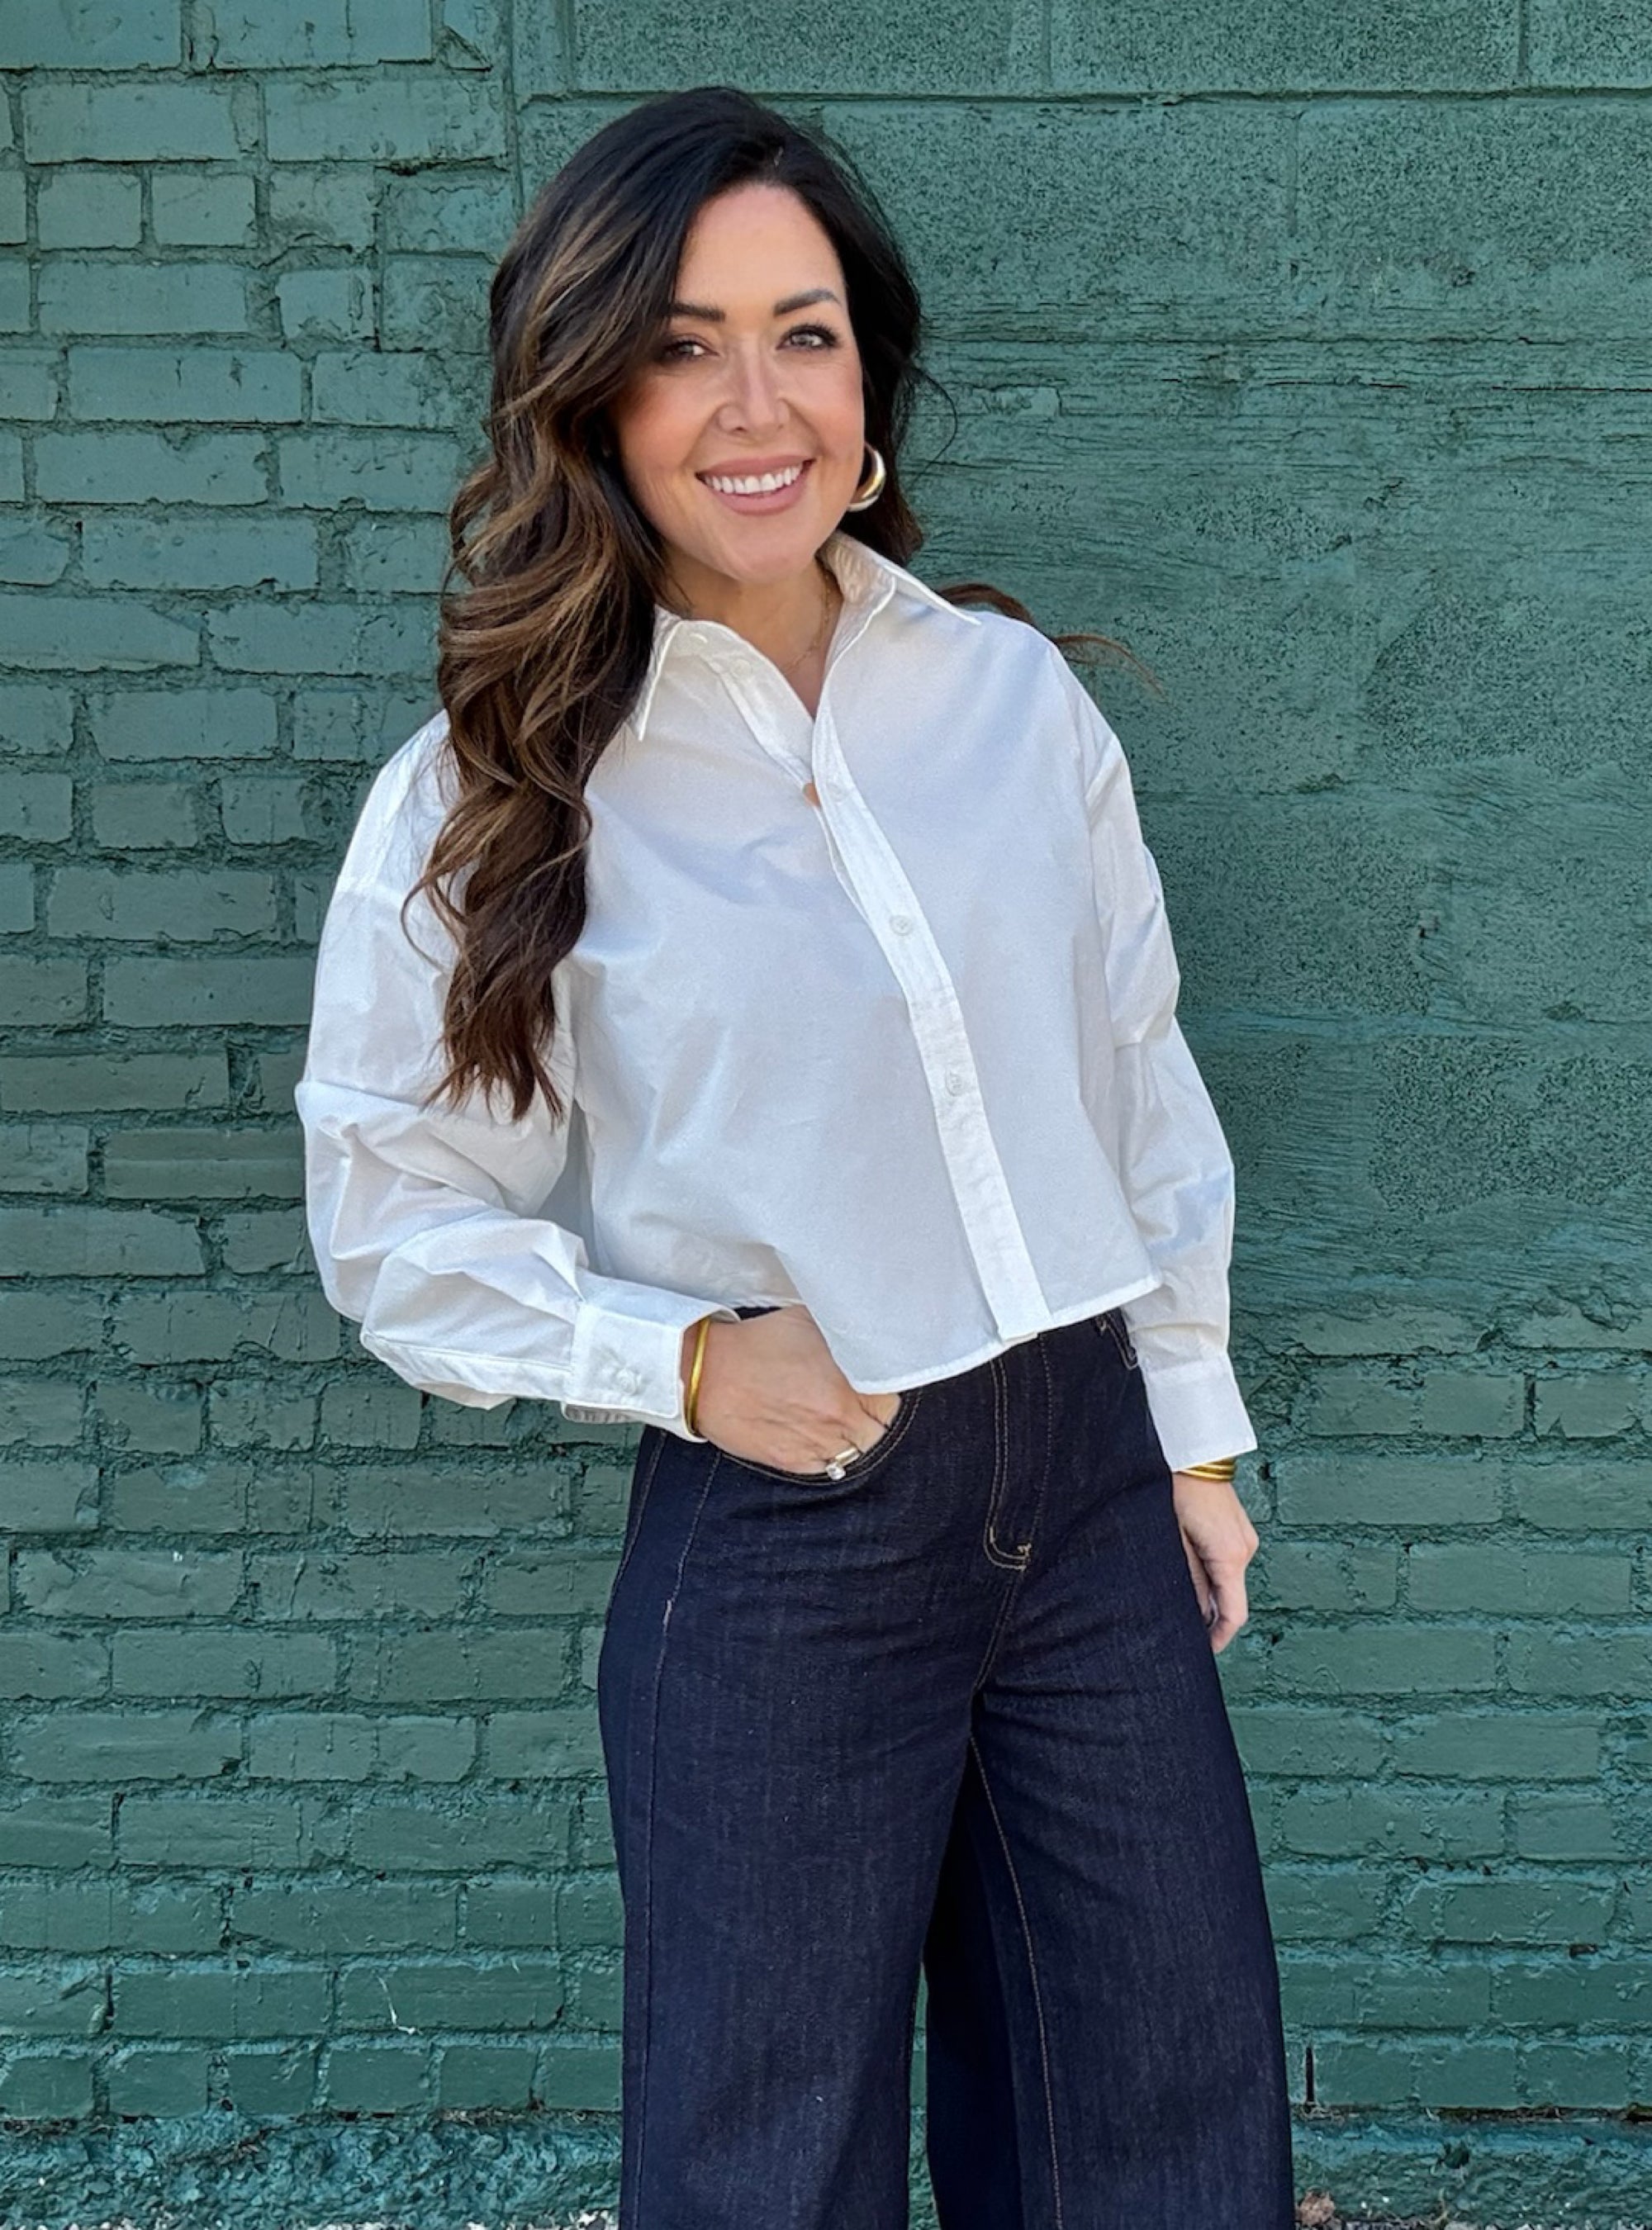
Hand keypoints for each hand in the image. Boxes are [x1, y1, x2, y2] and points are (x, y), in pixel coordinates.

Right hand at [683, 1306, 900, 1475]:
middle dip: (875, 1414)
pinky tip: (821, 1431)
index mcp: (845, 1388)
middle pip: (880, 1430)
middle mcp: (835, 1423)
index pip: (891, 1399)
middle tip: (862, 1398)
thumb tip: (866, 1331)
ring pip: (857, 1452)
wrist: (708, 1375)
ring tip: (841, 1415)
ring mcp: (815, 1447)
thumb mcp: (809, 1322)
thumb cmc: (757, 1343)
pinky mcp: (793, 1462)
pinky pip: (829, 1465)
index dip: (887, 1386)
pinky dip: (832, 1451)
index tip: (879, 1379)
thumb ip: (844, 1332)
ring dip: (856, 1435)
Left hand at [1170, 1472, 1258, 1653]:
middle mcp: (1245, 1549)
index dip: (1219, 1637)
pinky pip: (1227, 1562)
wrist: (1192, 1449)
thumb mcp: (1172, 1538)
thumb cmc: (1176, 1488)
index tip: (1203, 1650)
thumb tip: (1196, 1611)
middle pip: (1231, 1598)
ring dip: (1209, 1594)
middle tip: (1181, 1627)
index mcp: (1231, 1555)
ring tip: (1177, 1599)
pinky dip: (1212, 1574)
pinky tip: (1188, 1573)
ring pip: (1228, 1580)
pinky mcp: (1238, 1529)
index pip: (1234, 1613)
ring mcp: (1244, 1538)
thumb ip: (1187, 1577)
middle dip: (1210, 1617)